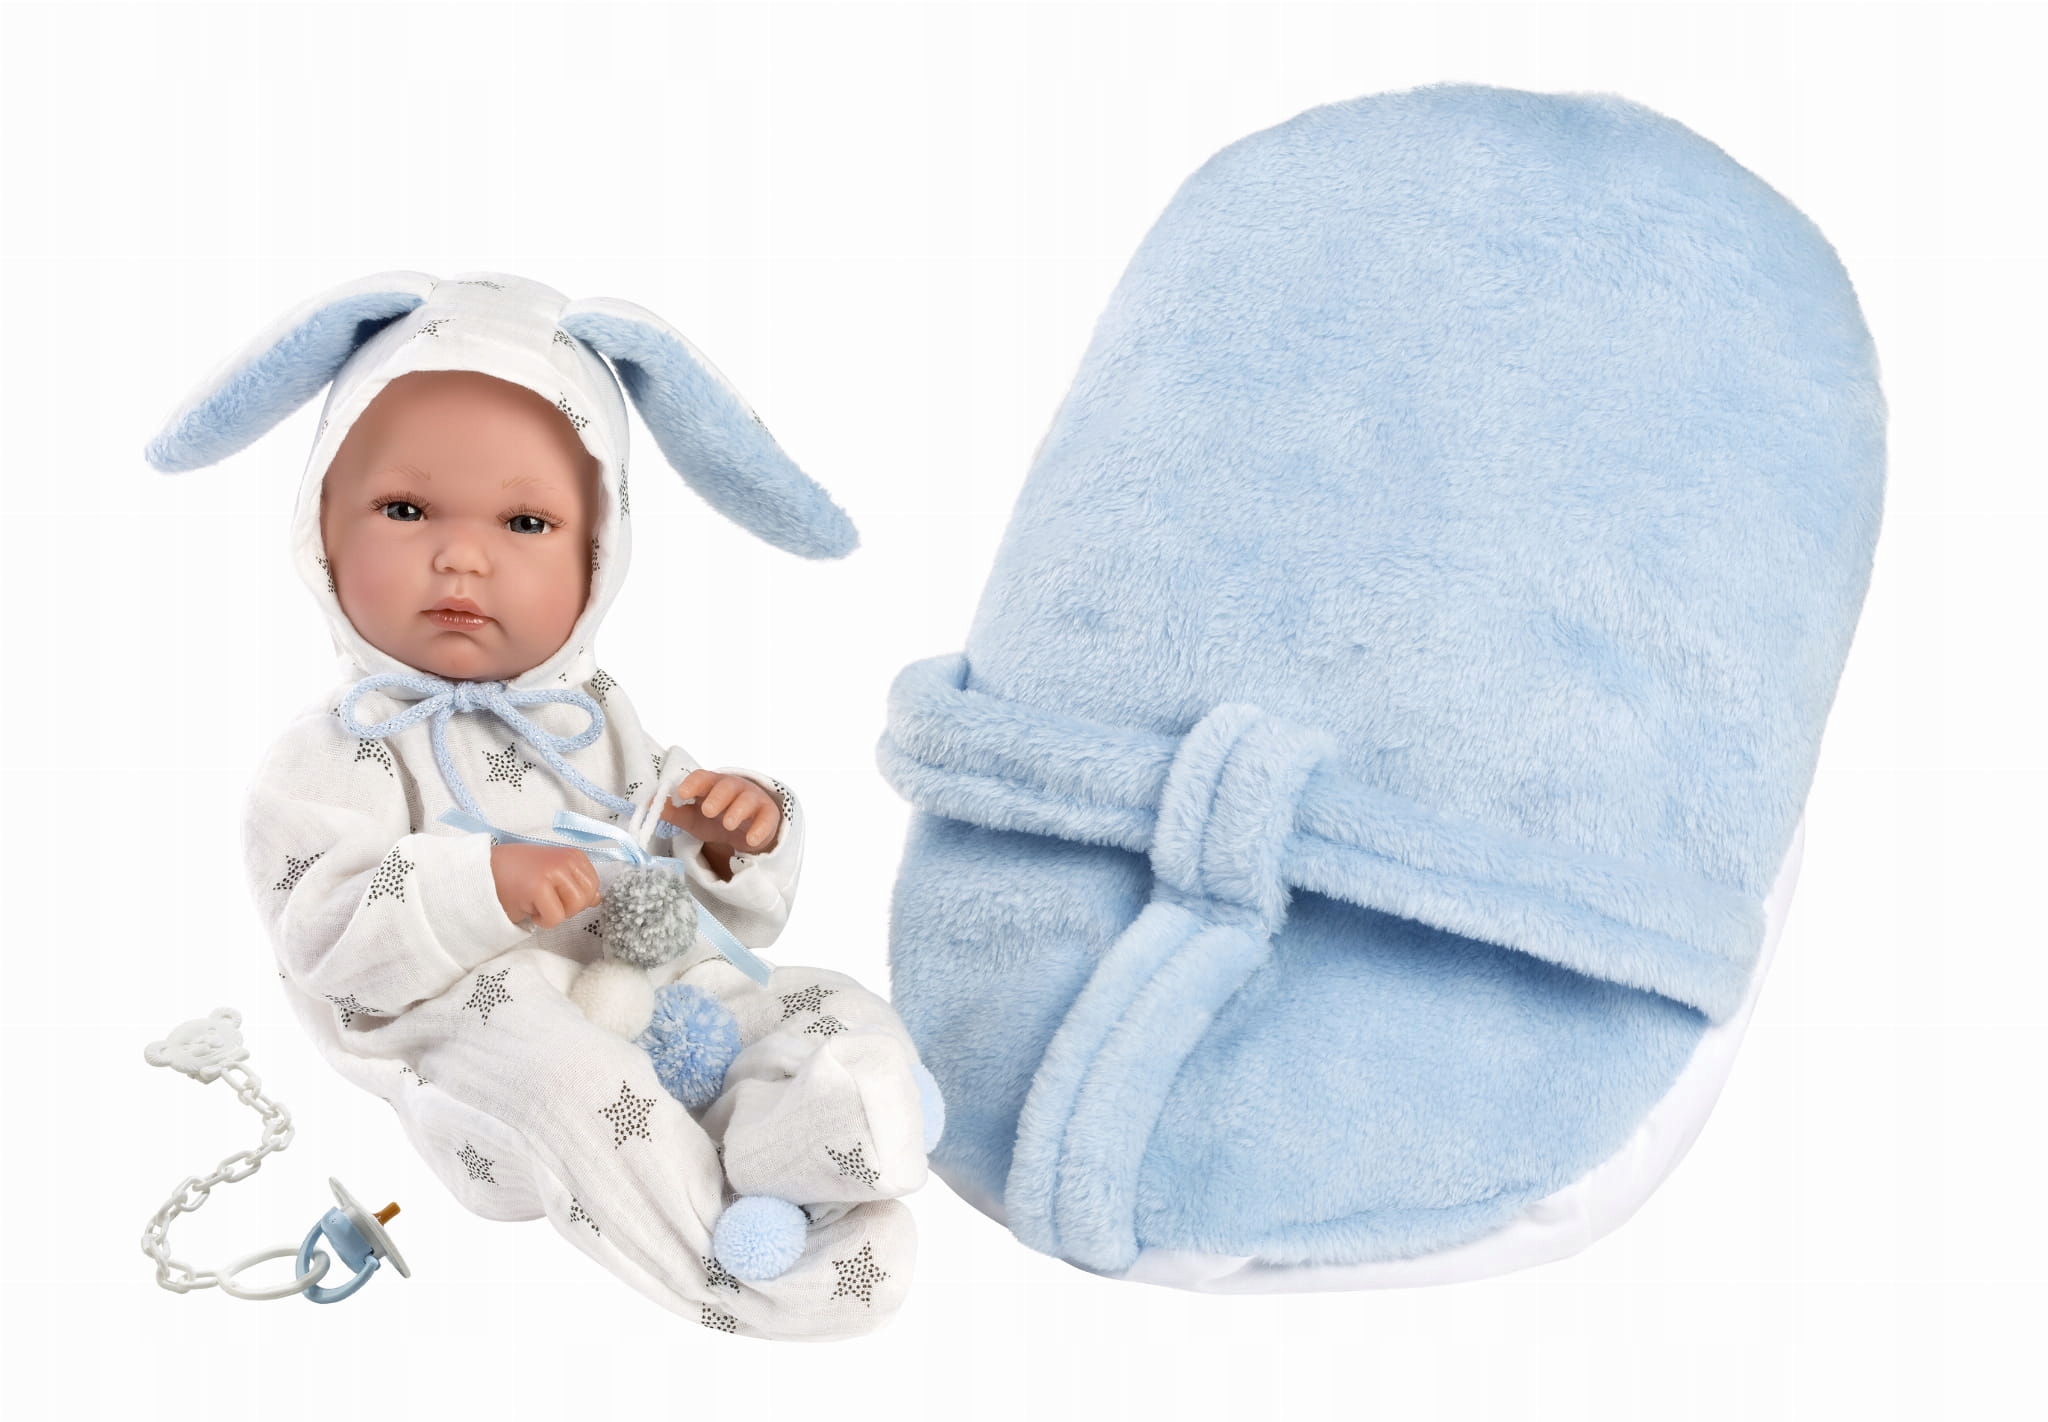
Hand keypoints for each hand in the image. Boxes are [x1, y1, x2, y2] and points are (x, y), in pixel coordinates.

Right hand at [490, 843, 599, 927]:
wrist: (483, 873)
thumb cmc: (516, 874)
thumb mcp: (552, 874)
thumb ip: (575, 883)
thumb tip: (597, 898)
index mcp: (573, 855)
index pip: (594, 887)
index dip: (576, 899)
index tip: (555, 894)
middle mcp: (566, 860)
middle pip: (587, 899)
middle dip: (568, 908)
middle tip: (545, 901)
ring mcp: (553, 871)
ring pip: (574, 909)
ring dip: (555, 914)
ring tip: (536, 903)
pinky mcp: (538, 887)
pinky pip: (555, 918)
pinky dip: (542, 921)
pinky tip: (528, 908)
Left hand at [660, 769, 782, 852]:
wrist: (745, 830)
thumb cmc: (717, 818)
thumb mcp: (692, 817)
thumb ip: (673, 812)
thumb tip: (646, 804)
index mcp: (711, 785)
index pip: (702, 778)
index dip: (693, 784)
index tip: (682, 795)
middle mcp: (733, 788)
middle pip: (727, 786)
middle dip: (718, 797)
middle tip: (708, 811)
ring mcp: (752, 800)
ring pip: (747, 800)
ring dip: (737, 811)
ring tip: (728, 824)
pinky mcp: (768, 815)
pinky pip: (766, 819)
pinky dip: (759, 829)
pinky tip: (750, 840)